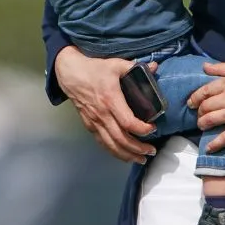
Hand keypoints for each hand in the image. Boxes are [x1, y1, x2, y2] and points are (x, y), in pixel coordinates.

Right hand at [52, 46, 156, 162]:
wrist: (70, 73)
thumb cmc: (94, 69)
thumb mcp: (115, 64)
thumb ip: (135, 67)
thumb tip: (154, 67)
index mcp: (110, 99)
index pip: (127, 122)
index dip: (142, 129)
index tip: (153, 128)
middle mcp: (102, 114)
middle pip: (121, 139)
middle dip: (138, 148)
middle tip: (151, 151)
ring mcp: (94, 121)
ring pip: (111, 145)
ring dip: (127, 155)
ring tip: (141, 159)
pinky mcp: (89, 125)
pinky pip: (102, 142)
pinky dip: (114, 152)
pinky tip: (124, 156)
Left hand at [186, 62, 224, 149]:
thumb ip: (222, 67)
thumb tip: (204, 67)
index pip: (204, 91)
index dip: (195, 98)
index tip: (191, 102)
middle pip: (205, 107)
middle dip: (199, 111)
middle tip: (199, 114)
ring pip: (211, 121)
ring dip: (203, 124)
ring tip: (202, 125)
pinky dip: (216, 144)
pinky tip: (209, 148)